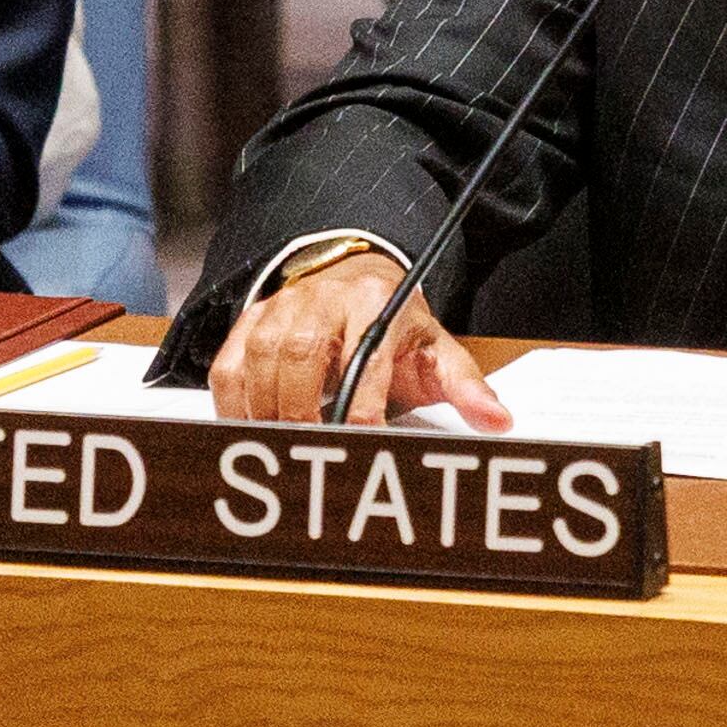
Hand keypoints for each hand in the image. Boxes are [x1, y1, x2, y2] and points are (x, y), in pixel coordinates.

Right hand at [209, 252, 511, 430]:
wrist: (356, 275)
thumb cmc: (396, 324)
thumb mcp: (436, 349)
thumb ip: (465, 386)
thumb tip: (498, 421)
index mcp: (376, 301)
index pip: (365, 358)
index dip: (361, 408)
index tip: (363, 444)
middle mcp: (324, 298)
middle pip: (301, 354)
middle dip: (303, 410)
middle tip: (313, 451)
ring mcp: (283, 307)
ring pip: (260, 358)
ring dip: (268, 411)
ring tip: (283, 448)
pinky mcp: (251, 320)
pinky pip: (228, 365)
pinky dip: (235, 404)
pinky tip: (252, 430)